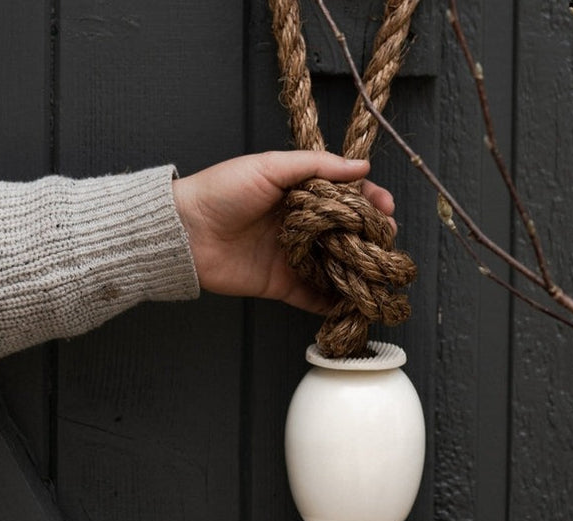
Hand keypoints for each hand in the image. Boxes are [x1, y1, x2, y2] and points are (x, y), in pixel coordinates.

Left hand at [171, 151, 395, 313]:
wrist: (186, 231)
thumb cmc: (222, 191)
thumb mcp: (271, 167)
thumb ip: (316, 166)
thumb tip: (361, 165)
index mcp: (298, 194)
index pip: (343, 197)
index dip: (368, 202)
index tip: (386, 208)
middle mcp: (299, 226)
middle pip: (344, 234)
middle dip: (369, 238)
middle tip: (386, 241)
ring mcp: (292, 257)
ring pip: (333, 266)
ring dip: (357, 270)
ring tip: (378, 272)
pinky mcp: (281, 285)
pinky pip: (313, 297)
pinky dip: (332, 303)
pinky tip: (353, 302)